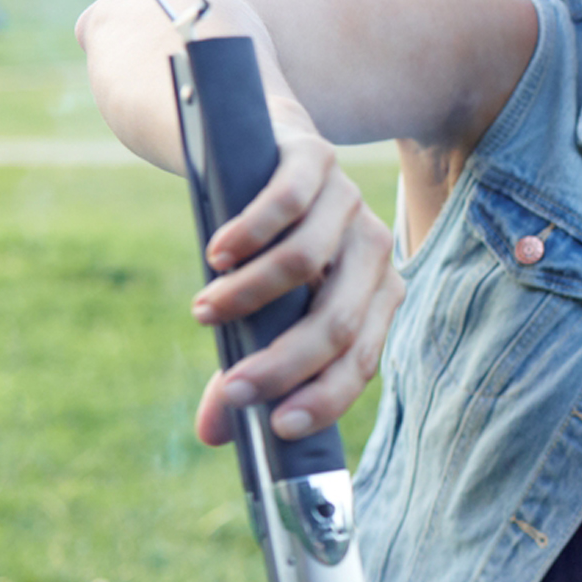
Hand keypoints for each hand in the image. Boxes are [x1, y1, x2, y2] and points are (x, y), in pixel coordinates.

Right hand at [190, 117, 401, 444]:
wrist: (257, 147)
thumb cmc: (263, 246)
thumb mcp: (258, 308)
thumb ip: (243, 365)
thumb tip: (213, 434)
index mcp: (376, 294)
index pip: (361, 360)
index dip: (325, 397)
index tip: (278, 428)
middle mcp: (374, 250)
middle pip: (339, 322)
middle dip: (283, 365)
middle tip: (232, 388)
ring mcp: (349, 201)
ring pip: (307, 264)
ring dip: (249, 297)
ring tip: (204, 313)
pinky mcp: (316, 158)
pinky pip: (287, 203)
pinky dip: (247, 235)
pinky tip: (216, 256)